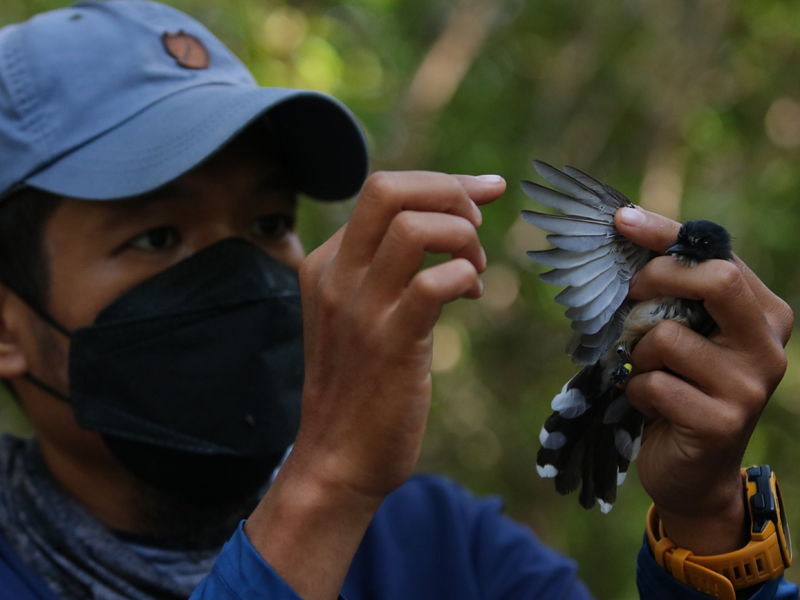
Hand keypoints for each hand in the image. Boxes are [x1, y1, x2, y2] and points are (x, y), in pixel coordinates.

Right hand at [245, 171, 504, 599]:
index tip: (487, 190)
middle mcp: (336, 276)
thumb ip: (382, 270)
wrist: (335, 459)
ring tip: (475, 266)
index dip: (442, 183)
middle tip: (479, 222)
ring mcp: (359, 309)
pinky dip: (465, 277)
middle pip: (388, 189)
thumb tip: (442, 227)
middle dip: (450, 191)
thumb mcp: (355, 314)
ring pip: (414, 228)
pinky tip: (470, 296)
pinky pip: (433, 282)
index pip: (381, 190)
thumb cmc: (358, 384)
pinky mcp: (390, 343)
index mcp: (326, 263)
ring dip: (463, 236)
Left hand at [615, 207, 792, 555]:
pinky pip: (654, 383)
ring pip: (668, 336)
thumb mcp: (684, 333)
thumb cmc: (681, 388)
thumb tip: (627, 229)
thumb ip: (673, 291)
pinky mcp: (723, 422)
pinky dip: (636, 391)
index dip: (667, 234)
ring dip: (640, 354)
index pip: (717, 256)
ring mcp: (750, 386)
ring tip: (649, 374)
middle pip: (716, 281)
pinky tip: (651, 407)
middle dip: (657, 279)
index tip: (622, 219)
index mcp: (764, 314)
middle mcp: (768, 346)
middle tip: (630, 296)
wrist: (693, 470)